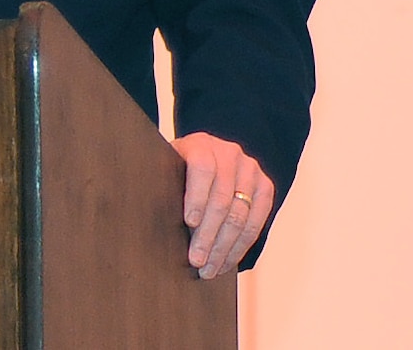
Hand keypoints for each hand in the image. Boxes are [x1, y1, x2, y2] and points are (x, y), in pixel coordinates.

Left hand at [174, 132, 272, 278]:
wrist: (204, 162)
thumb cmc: (178, 172)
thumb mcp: (166, 171)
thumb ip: (162, 186)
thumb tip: (149, 217)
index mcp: (200, 145)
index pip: (202, 169)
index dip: (197, 196)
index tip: (189, 222)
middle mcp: (229, 153)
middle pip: (222, 198)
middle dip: (209, 235)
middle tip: (197, 260)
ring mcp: (250, 169)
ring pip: (240, 215)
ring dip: (224, 248)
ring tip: (209, 269)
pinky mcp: (264, 187)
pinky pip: (256, 222)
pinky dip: (241, 246)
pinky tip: (226, 261)